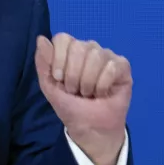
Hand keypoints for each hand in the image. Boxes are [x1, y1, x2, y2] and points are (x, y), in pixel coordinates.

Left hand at [35, 33, 131, 164]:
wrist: (89, 126)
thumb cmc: (69, 105)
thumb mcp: (49, 85)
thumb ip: (43, 63)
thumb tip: (41, 38)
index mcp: (69, 50)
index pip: (63, 38)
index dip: (59, 58)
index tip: (58, 78)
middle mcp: (88, 48)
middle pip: (78, 47)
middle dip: (73, 74)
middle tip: (74, 90)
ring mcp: (106, 55)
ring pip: (96, 56)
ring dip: (87, 81)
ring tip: (88, 93)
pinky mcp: (122, 66)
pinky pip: (112, 67)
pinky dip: (102, 84)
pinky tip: (102, 93)